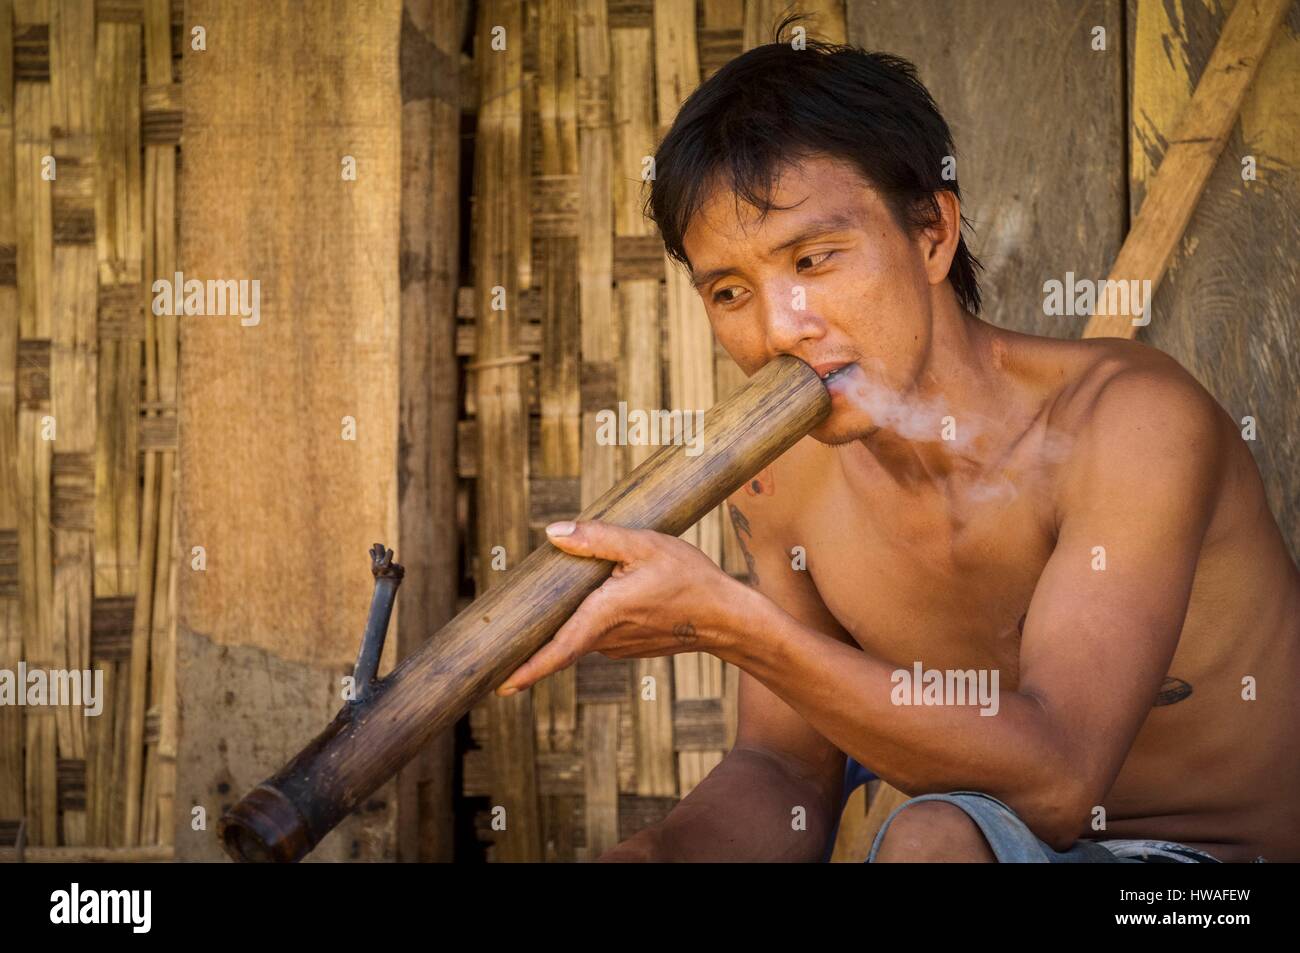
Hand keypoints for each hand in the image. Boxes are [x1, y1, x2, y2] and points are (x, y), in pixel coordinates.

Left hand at [495, 519, 746, 695]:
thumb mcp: (645, 545)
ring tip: (546, 604)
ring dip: (566, 623)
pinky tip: (593, 599)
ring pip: (580, 634)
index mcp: (604, 615)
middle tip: (501, 647)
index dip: (527, 669)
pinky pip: (598, 633)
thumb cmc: (690, 579)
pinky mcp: (630, 645)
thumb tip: (553, 533)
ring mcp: (619, 646)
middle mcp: (607, 638)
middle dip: (532, 643)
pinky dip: (588, 620)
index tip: (500, 685)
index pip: (557, 650)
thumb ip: (597, 539)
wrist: (727, 617)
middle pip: (561, 641)